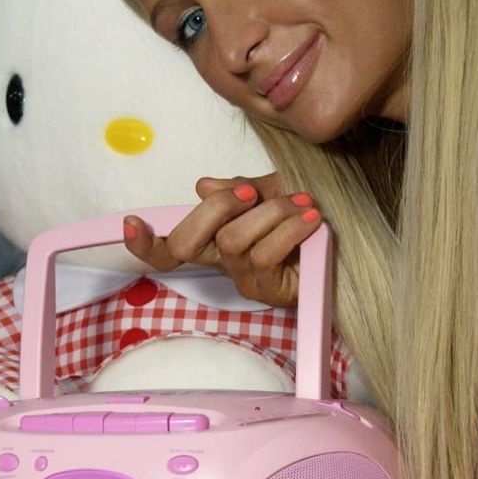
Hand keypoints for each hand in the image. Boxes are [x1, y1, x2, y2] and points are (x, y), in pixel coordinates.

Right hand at [122, 173, 321, 306]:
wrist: (348, 244)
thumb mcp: (272, 192)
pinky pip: (266, 256)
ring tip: (303, 203)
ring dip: (269, 214)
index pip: (170, 247)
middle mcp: (224, 262)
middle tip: (250, 193)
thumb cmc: (305, 218)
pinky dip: (289, 229)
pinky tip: (310, 219)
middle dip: (215, 210)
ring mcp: (245, 279)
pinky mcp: (271, 292)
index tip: (130, 222)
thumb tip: (204, 186)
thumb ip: (239, 188)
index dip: (144, 242)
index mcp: (216, 238)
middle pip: (187, 245)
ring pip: (233, 243)